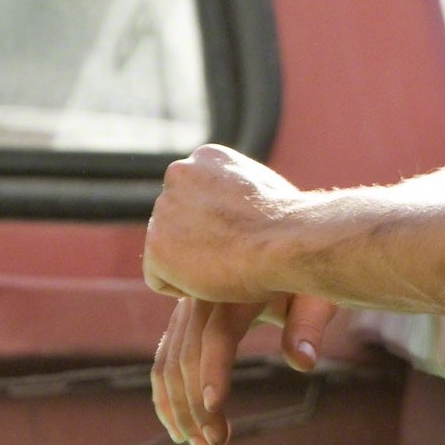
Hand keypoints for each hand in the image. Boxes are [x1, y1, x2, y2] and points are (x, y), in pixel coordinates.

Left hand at [145, 144, 303, 302]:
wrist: (287, 241)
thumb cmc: (288, 222)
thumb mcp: (265, 188)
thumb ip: (239, 190)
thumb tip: (240, 203)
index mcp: (206, 157)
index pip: (194, 196)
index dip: (215, 223)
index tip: (239, 236)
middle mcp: (178, 174)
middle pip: (176, 220)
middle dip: (197, 240)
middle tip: (231, 256)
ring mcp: (163, 209)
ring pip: (167, 249)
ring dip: (190, 263)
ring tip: (227, 268)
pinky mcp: (155, 246)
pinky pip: (159, 278)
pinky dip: (182, 287)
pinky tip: (213, 282)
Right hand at [151, 292, 337, 444]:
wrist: (283, 253)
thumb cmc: (305, 279)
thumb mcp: (315, 294)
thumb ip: (308, 325)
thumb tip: (304, 362)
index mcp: (236, 289)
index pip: (217, 334)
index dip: (213, 370)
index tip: (216, 408)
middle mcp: (203, 297)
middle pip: (188, 355)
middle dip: (196, 406)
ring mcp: (187, 309)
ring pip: (170, 363)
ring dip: (179, 409)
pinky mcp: (181, 322)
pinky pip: (164, 360)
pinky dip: (166, 396)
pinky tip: (180, 428)